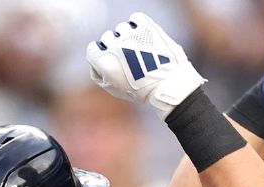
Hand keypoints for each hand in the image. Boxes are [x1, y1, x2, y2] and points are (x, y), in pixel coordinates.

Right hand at [86, 13, 205, 119]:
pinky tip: (144, 35)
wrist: (171, 85)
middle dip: (116, 48)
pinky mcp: (147, 27)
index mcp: (104, 62)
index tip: (113, 62)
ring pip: (122, 29)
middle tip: (130, 59)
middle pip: (107, 38)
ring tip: (141, 50)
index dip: (102, 56)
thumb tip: (94, 59)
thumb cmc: (142, 91)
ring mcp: (131, 35)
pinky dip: (138, 25)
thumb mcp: (114, 89)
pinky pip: (136, 18)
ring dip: (129, 37)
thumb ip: (98, 73)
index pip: (93, 48)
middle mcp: (115, 46)